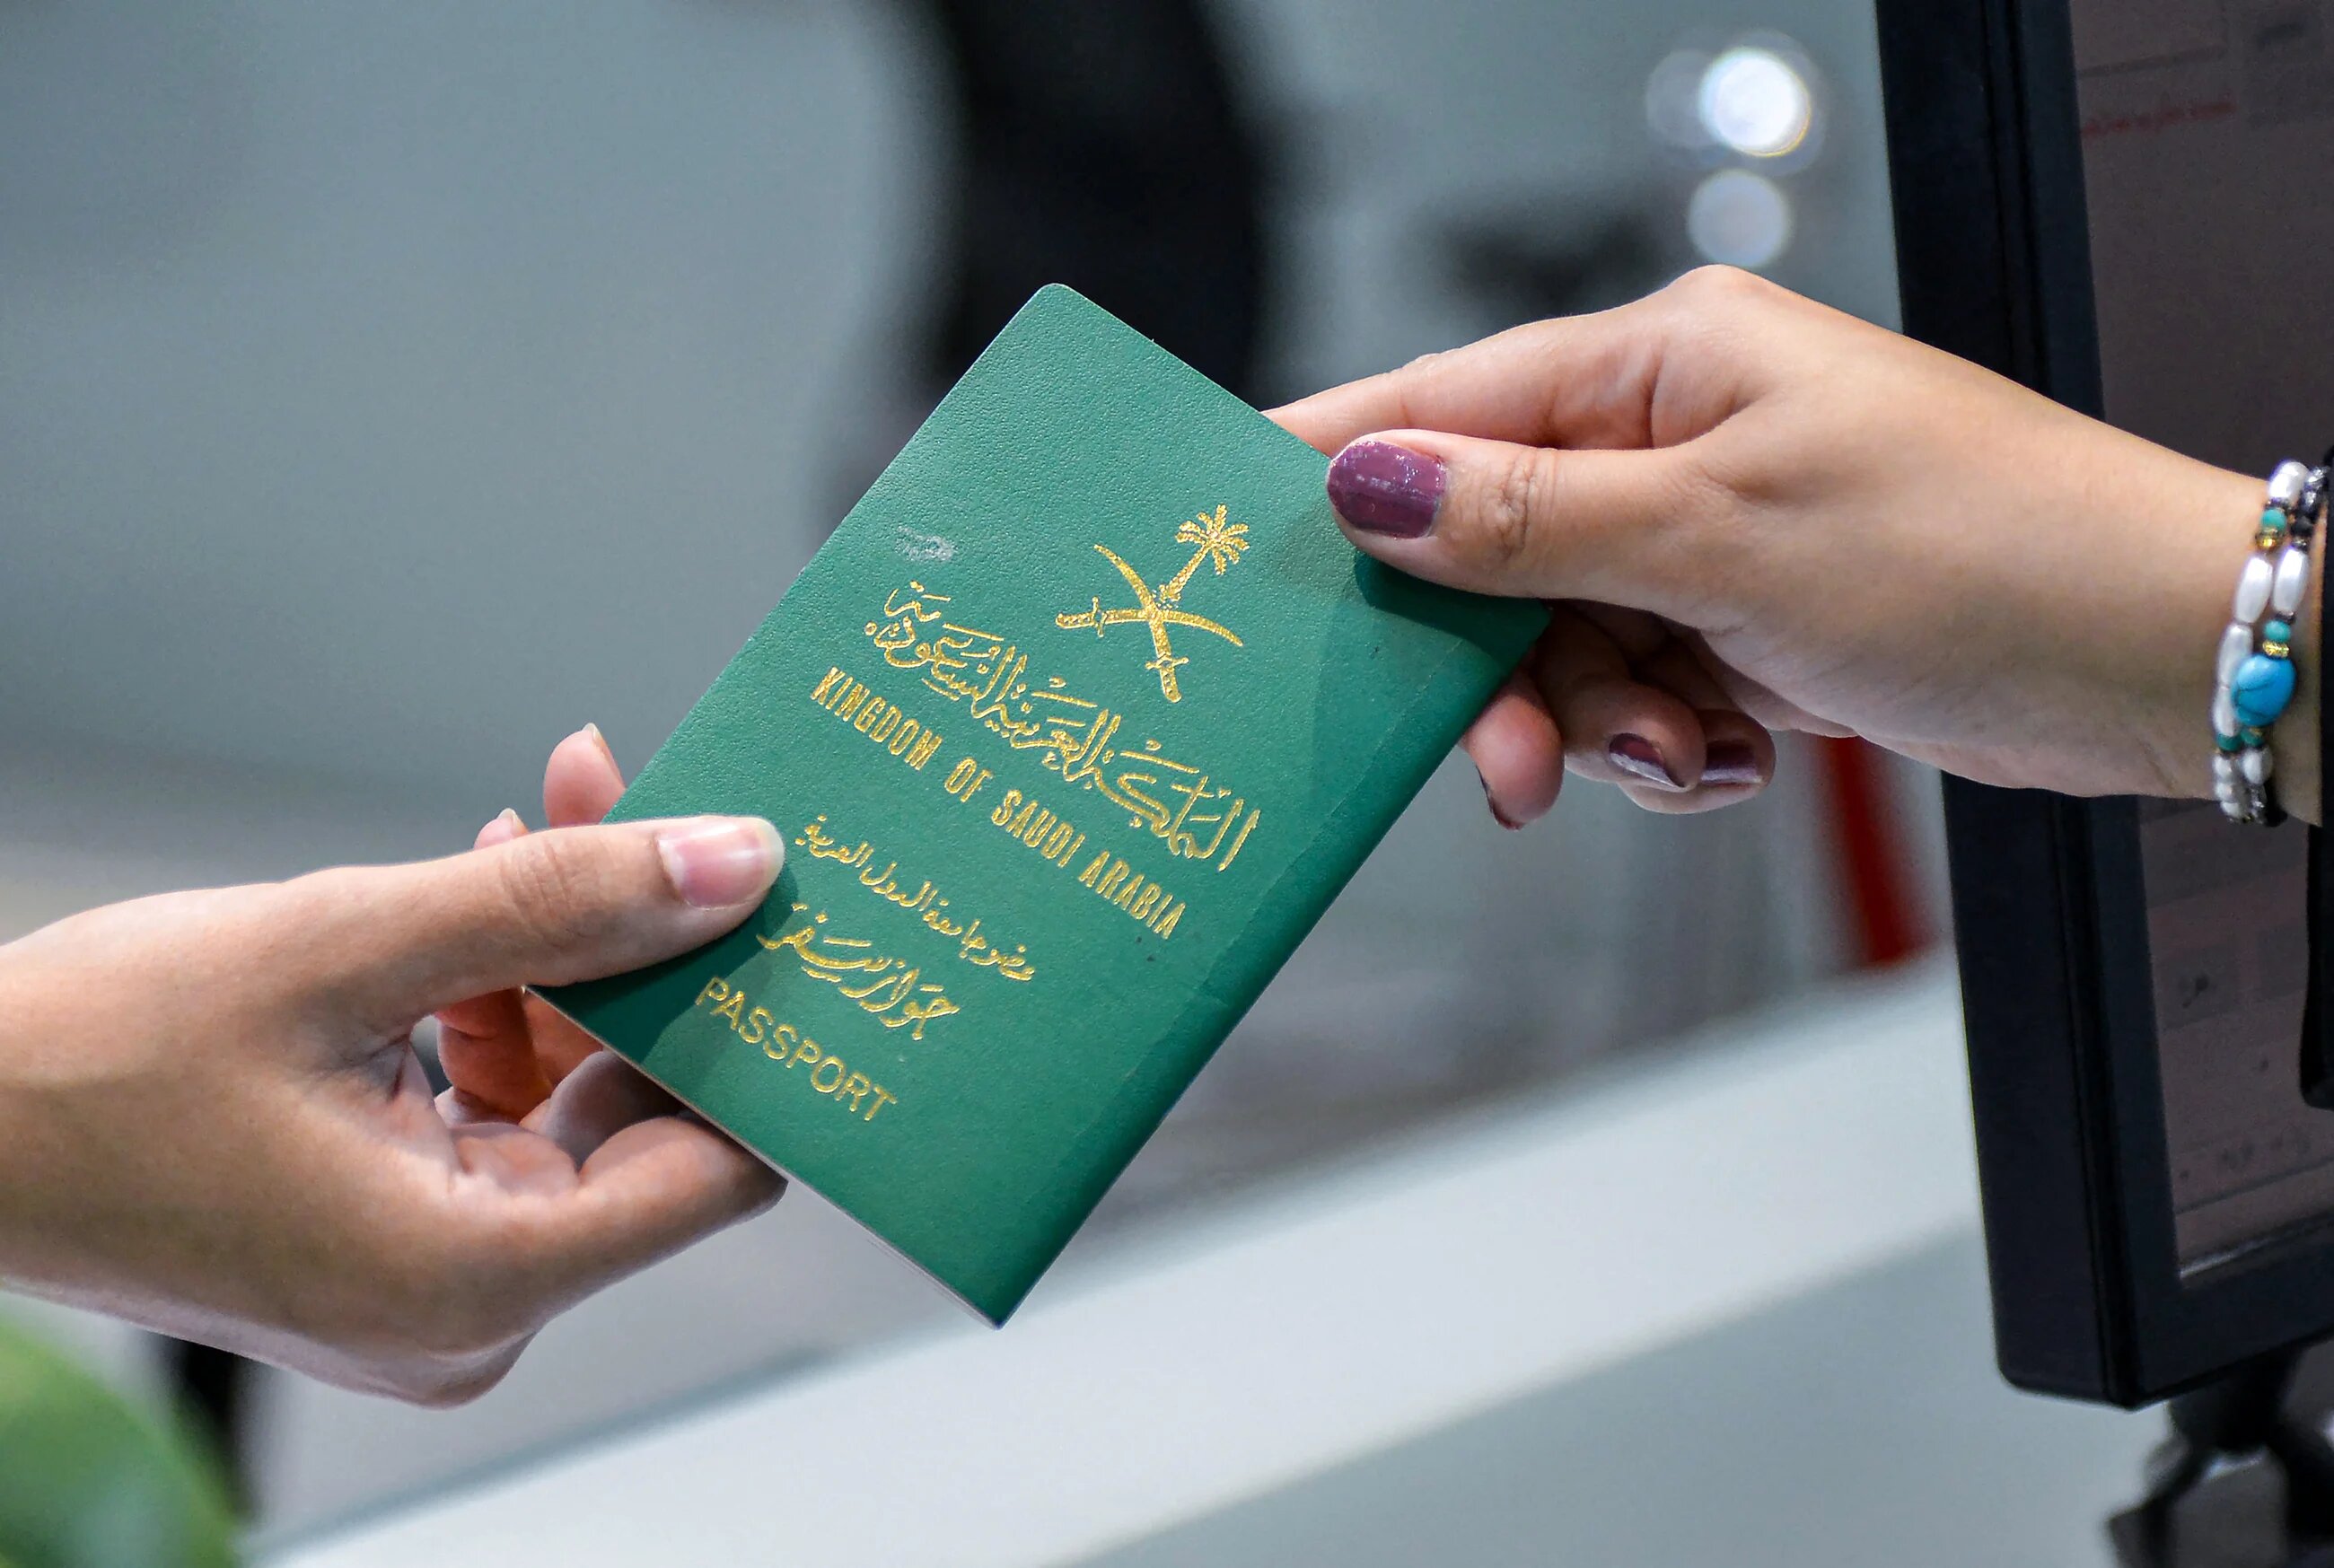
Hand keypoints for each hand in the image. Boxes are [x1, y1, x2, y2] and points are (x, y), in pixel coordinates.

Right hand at [0, 727, 783, 1403]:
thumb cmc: (90, 1061)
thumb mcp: (346, 946)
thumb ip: (561, 903)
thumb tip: (739, 864)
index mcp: (477, 1277)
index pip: (717, 1169)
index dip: (757, 1037)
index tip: (780, 915)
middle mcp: (473, 1307)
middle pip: (642, 1117)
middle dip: (647, 956)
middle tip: (648, 811)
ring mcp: (434, 1278)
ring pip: (572, 1097)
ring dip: (569, 958)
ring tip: (548, 817)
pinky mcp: (397, 1235)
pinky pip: (499, 1111)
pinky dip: (503, 1004)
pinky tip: (487, 894)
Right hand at [1272, 266, 2306, 822]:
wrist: (2148, 658)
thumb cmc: (1980, 550)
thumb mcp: (1722, 536)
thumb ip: (1528, 520)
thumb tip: (1369, 485)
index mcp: (1663, 362)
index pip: (1444, 405)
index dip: (1337, 475)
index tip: (1232, 537)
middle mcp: (1674, 438)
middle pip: (1489, 556)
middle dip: (1500, 671)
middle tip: (1504, 762)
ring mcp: (1707, 535)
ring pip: (1557, 648)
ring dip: (1600, 726)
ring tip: (1688, 754)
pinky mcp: (1741, 623)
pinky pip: (1633, 696)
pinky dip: (1666, 747)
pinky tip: (1734, 754)